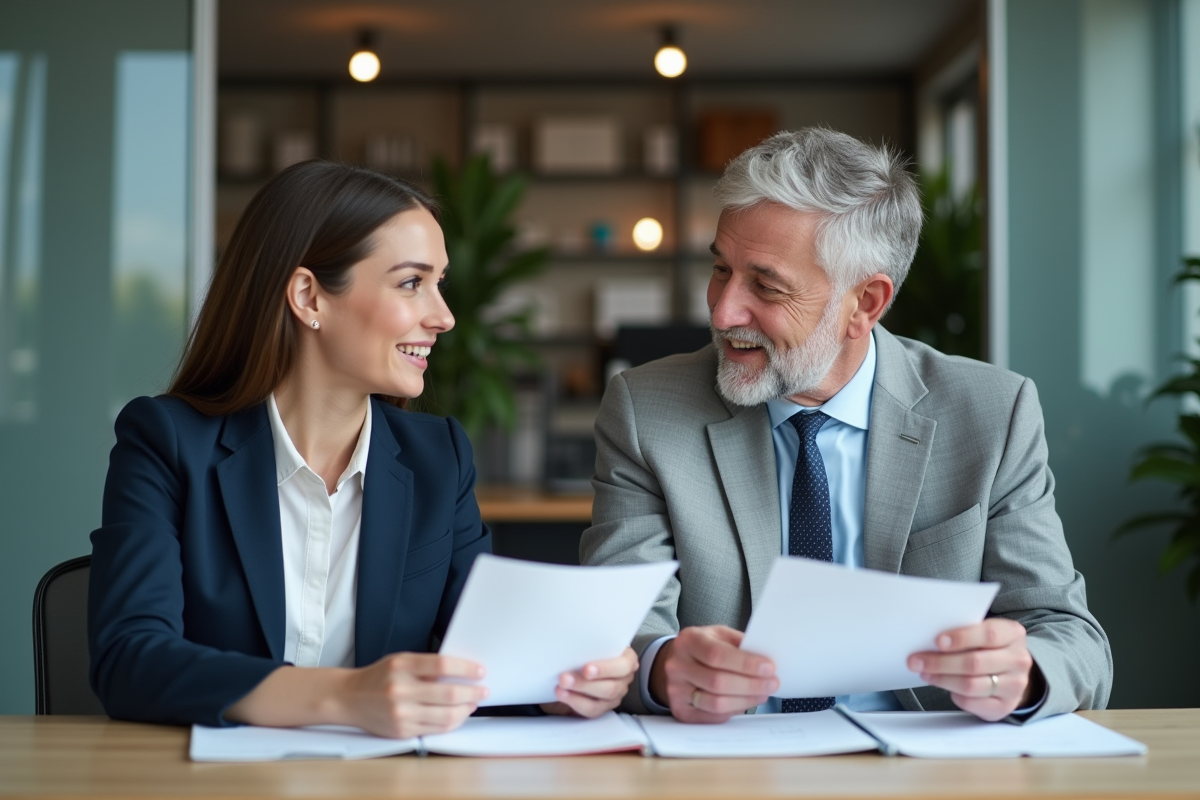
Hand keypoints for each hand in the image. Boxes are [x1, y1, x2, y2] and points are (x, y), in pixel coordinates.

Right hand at [337, 653, 487, 737]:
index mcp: (402, 667)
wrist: (349, 698)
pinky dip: (452, 722)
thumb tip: (461, 672)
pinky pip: (436, 729)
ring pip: (446, 715)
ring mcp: (401, 713)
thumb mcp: (400, 661)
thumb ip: (426, 666)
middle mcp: (401, 690)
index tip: (480, 671)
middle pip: (449, 693)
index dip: (466, 668)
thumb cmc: (379, 677)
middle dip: (473, 692)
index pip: (442, 665)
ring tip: (473, 703)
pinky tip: (458, 715)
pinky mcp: (402, 731)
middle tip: (484, 690)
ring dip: (466, 709)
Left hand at [542, 647, 638, 717]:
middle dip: (585, 684)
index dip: (606, 669)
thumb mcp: (591, 642)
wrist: (578, 661)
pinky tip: (563, 694)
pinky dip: (575, 702)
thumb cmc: (588, 647)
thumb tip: (573, 637)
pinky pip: (591, 710)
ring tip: (560, 687)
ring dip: (578, 694)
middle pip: (611, 687)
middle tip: (565, 678)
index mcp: (627, 658)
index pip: (625, 665)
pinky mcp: (602, 707)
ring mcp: (615, 696)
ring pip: (600, 701)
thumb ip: (589, 643)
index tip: (586, 669)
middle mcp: (624, 679)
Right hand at [651, 625, 777, 722]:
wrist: (676, 662)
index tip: (769, 667)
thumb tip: (766, 662)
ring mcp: (676, 690)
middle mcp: (677, 666)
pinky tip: (745, 701)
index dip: (746, 664)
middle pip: (718, 682)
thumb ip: (740, 644)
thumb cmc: (704, 647)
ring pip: (716, 703)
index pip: (717, 654)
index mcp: (688, 641)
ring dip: (746, 700)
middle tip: (772, 684)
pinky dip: (734, 710)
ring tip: (762, 694)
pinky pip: (713, 716)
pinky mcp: (680, 711)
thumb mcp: (719, 635)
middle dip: (751, 685)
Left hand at [908, 618, 1034, 721]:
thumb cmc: (989, 648)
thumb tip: (929, 637)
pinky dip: (954, 695)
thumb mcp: (983, 633)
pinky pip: (972, 702)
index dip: (961, 638)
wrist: (1011, 673)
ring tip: (925, 673)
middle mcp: (1018, 660)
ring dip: (942, 679)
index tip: (937, 641)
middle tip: (917, 661)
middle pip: (975, 663)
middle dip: (940, 662)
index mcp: (1013, 634)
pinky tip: (945, 686)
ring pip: (971, 685)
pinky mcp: (1005, 706)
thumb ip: (964, 632)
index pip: (989, 634)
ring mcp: (1014, 686)